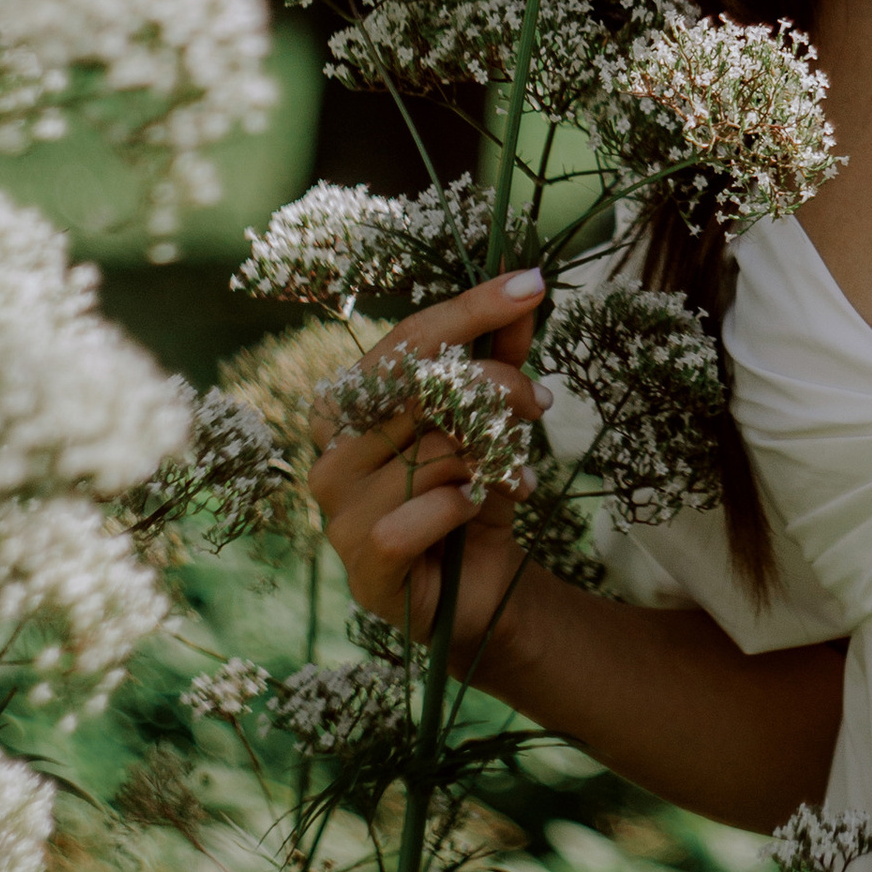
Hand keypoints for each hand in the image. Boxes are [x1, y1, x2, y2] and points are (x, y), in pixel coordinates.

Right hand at [307, 269, 546, 666]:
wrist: (480, 587)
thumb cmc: (473, 491)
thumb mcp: (495, 419)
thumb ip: (503, 357)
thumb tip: (526, 290)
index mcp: (349, 406)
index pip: (406, 341)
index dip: (469, 310)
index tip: (530, 284)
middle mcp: (331, 451)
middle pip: (421, 391)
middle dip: (497, 387)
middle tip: (540, 401)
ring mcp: (337, 511)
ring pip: (429, 453)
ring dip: (489, 458)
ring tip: (513, 475)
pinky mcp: (361, 564)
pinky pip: (416, 515)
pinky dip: (461, 506)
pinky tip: (478, 511)